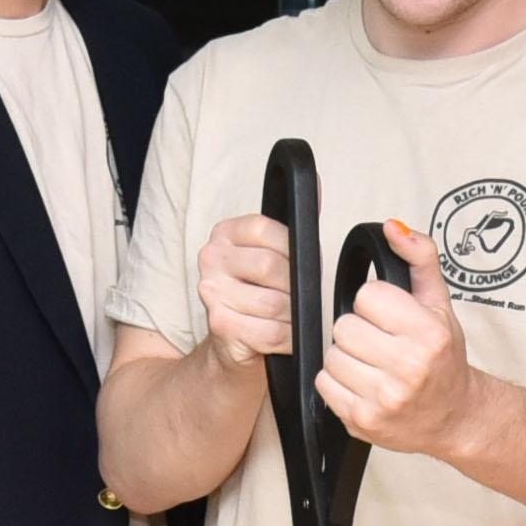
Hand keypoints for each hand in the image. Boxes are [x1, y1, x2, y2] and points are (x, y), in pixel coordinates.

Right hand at [195, 209, 297, 365]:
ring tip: (291, 317)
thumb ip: (295, 223)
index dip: (293, 250)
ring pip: (274, 303)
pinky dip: (288, 338)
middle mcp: (211, 258)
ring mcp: (211, 292)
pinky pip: (270, 331)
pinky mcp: (219, 325)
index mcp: (225, 233)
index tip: (300, 265)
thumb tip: (314, 182)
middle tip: (299, 298)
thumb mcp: (275, 254)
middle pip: (271, 267)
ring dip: (294, 316)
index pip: (265, 229)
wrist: (232, 343)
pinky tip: (284, 336)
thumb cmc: (259, 294)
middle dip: (296, 287)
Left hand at [317, 225, 490, 456]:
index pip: (367, 296)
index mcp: (428, 334)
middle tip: (381, 344)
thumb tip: (392, 228)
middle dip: (359, 332)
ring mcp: (384, 398)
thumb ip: (419, 259)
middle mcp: (408, 368)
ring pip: (331, 355)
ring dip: (346, 357)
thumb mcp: (439, 304)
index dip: (375, 304)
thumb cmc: (444, 359)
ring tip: (373, 365)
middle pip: (344, 326)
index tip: (391, 319)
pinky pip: (324, 384)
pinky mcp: (362, 420)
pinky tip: (364, 384)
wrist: (454, 417)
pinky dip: (338, 383)